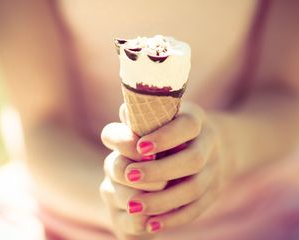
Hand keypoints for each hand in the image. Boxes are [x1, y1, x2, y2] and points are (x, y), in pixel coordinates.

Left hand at [100, 102, 226, 238]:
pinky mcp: (213, 191)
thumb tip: (123, 118)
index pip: (187, 126)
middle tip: (128, 176)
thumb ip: (142, 115)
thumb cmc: (174, 126)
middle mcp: (210, 144)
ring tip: (133, 206)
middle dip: (159, 170)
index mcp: (196, 120)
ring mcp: (215, 169)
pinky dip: (173, 218)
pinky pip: (196, 208)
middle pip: (193, 160)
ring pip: (194, 189)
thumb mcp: (163, 113)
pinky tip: (151, 224)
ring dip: (162, 200)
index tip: (139, 147)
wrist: (209, 143)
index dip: (165, 137)